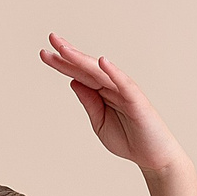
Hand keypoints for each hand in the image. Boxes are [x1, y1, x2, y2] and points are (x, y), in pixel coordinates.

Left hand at [39, 34, 186, 169]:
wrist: (152, 157)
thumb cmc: (129, 140)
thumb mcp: (99, 122)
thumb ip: (88, 102)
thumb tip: (73, 82)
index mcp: (101, 92)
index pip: (79, 74)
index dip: (62, 63)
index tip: (44, 53)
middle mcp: (112, 87)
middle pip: (86, 68)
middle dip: (68, 54)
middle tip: (52, 38)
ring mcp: (124, 92)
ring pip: (100, 72)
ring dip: (83, 59)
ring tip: (65, 49)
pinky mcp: (137, 100)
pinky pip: (124, 84)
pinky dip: (114, 72)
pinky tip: (102, 62)